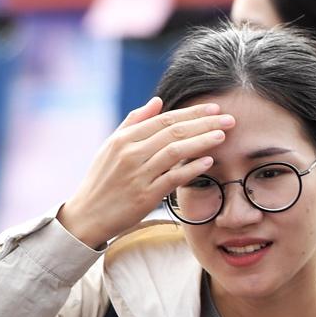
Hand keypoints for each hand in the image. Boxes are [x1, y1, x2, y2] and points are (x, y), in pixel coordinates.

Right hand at [57, 97, 233, 248]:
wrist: (87, 215)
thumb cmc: (102, 180)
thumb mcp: (111, 146)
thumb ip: (134, 122)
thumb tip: (157, 102)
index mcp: (124, 139)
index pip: (164, 120)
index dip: (191, 113)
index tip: (214, 108)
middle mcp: (131, 153)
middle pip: (174, 132)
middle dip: (204, 123)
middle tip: (228, 119)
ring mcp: (138, 174)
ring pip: (175, 152)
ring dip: (202, 141)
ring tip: (223, 136)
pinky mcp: (144, 196)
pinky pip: (172, 178)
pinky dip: (191, 168)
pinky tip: (208, 161)